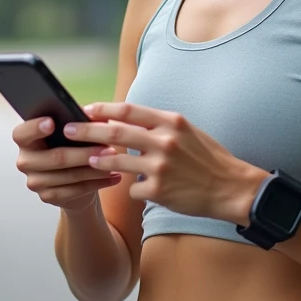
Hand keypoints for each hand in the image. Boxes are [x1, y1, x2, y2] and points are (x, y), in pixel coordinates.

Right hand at [12, 117, 121, 212]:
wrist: (72, 180)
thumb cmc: (71, 147)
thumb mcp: (71, 133)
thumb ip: (75, 122)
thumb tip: (90, 115)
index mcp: (25, 140)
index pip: (22, 133)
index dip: (35, 128)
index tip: (52, 122)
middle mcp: (25, 161)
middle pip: (55, 157)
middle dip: (84, 153)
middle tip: (107, 148)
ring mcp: (35, 182)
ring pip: (69, 175)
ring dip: (95, 169)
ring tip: (115, 161)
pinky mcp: (47, 197)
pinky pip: (76, 190)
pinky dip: (98, 183)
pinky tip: (113, 176)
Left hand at [65, 102, 263, 223]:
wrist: (233, 188)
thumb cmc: (208, 158)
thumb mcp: (188, 131)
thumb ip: (159, 125)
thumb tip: (126, 119)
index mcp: (171, 122)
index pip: (128, 110)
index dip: (103, 109)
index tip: (85, 110)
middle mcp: (164, 142)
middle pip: (115, 132)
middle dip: (87, 131)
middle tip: (68, 130)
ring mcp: (160, 167)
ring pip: (117, 161)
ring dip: (99, 160)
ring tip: (88, 160)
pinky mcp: (159, 191)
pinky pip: (134, 189)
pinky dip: (134, 189)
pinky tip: (142, 190)